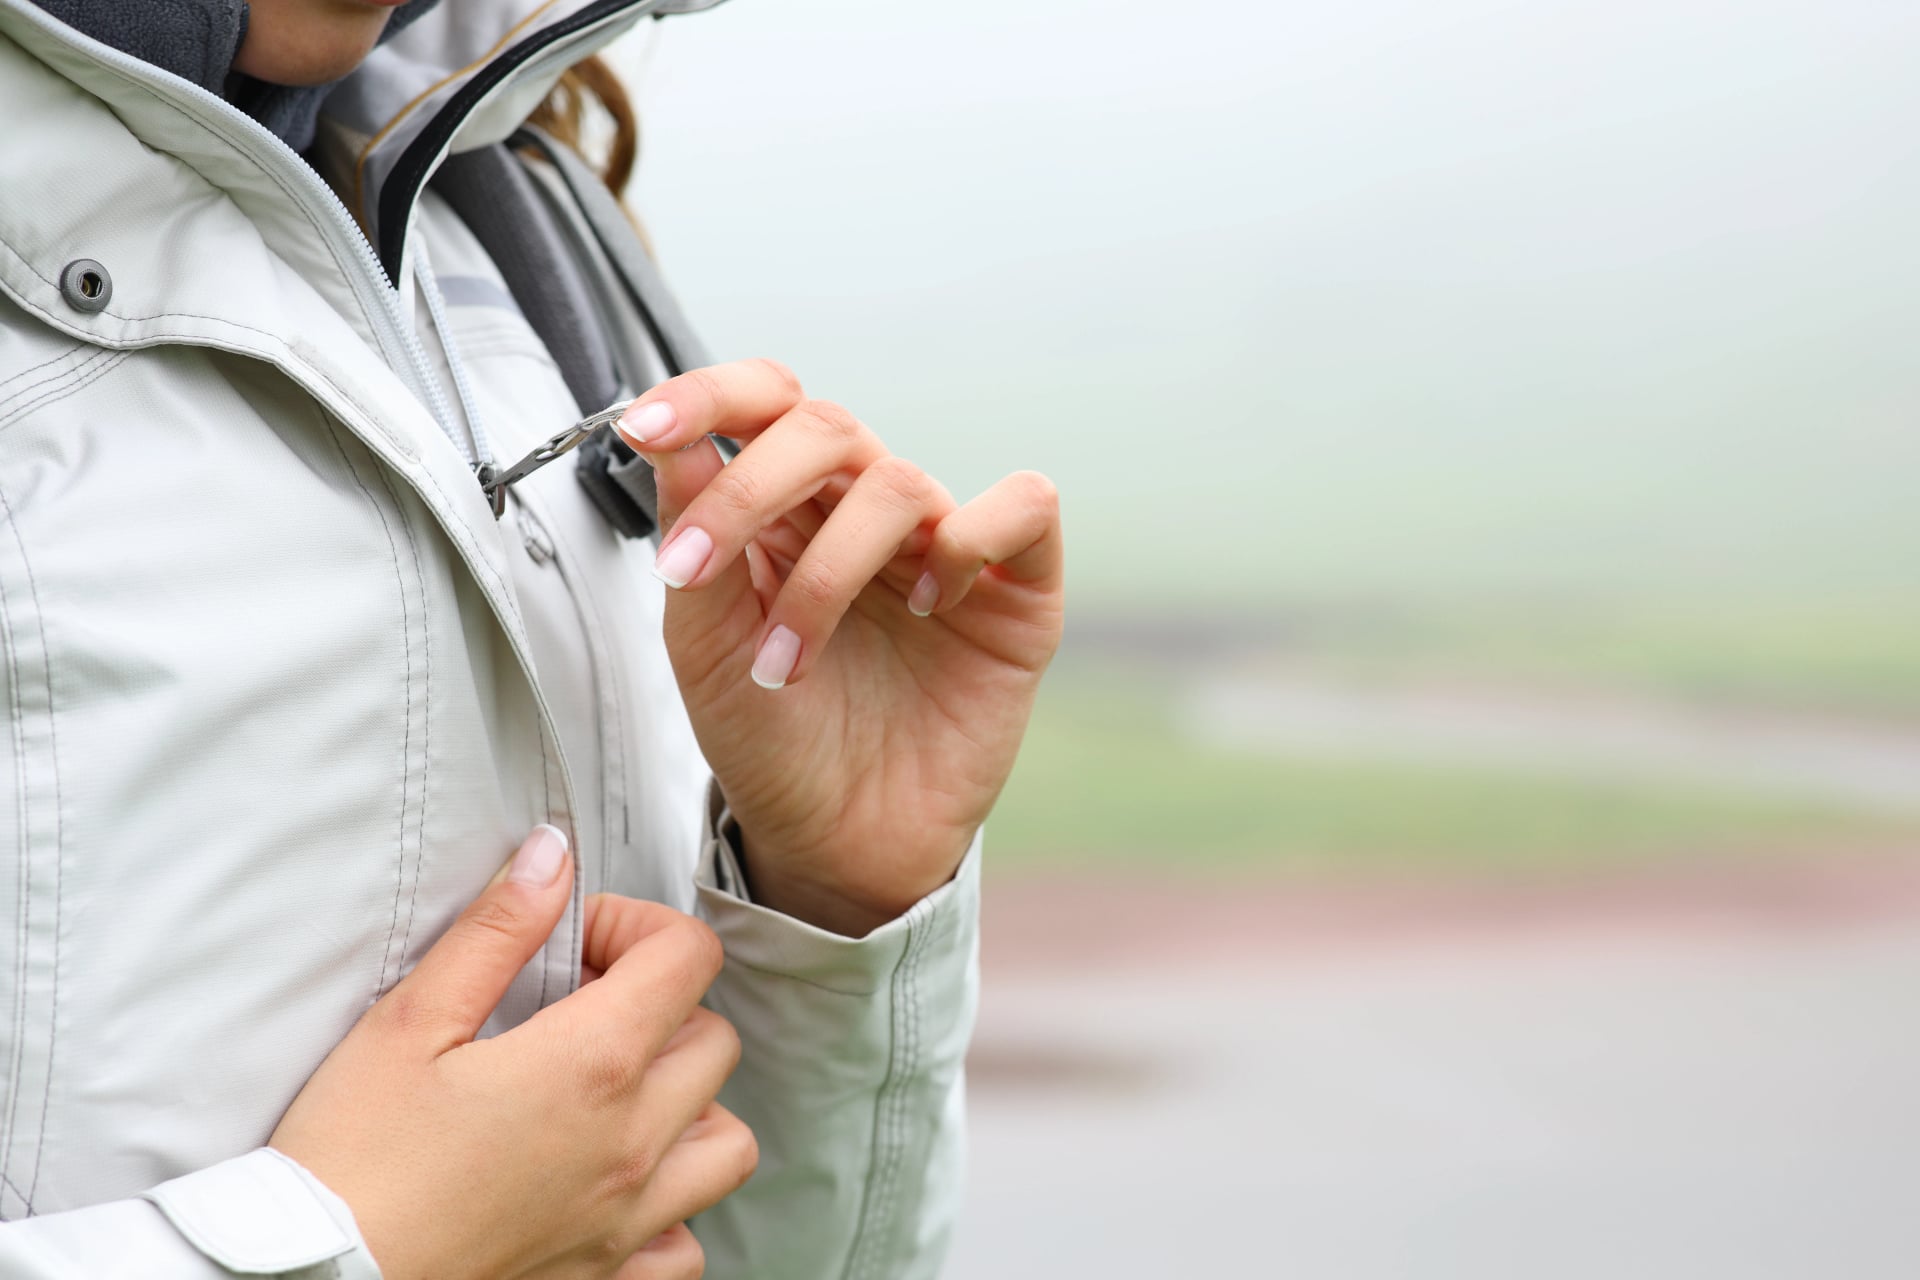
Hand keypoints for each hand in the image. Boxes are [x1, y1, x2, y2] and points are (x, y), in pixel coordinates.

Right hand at [271, 826, 756, 1279]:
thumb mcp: (408, 1022)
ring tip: (615, 1093)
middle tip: (583, 1006)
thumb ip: (496, 932)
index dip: (637, 926)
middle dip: (663, 1003)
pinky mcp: (605, 1275)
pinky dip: (672, 1206)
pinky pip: (686, 1242)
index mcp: (591, 1067)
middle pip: (714, 1040)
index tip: (579, 942)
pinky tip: (613, 1183)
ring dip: (688, 1103)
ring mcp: (626, 1218)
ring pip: (724, 1141)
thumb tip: (551, 860)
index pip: (688, 957)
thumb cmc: (347, 1164)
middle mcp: (629, 1144)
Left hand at [617, 361, 1064, 935]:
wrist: (837, 847)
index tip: (640, 429)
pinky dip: (972, 538)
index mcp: (787, 510)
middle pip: (823, 428)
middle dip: (748, 488)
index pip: (764, 404)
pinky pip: (1023, 507)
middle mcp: (864, 514)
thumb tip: (673, 439)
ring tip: (790, 662)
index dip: (707, 396)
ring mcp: (943, 547)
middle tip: (697, 571)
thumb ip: (692, 540)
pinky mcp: (1018, 592)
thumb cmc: (773, 746)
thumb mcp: (703, 649)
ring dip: (827, 573)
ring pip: (898, 483)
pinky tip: (932, 606)